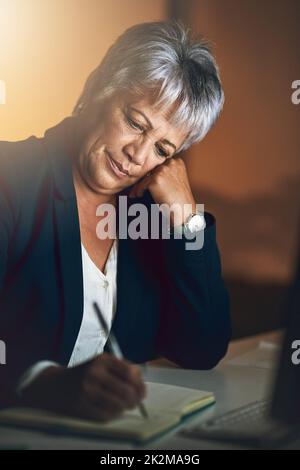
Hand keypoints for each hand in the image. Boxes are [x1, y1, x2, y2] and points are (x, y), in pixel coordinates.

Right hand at [18, 353, 146, 421]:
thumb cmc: (85, 374)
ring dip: (124, 408)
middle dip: (135, 400)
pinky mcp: (80, 406)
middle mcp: (93, 373)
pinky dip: (112, 415)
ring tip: (123, 406)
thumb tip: (141, 388)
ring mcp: (86, 390)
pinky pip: (105, 416)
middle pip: (126, 391)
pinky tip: (110, 410)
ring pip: (118, 405)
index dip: (140, 385)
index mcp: (102, 359)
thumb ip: (121, 370)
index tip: (142, 392)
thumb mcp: (101, 364)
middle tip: (135, 403)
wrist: (54, 385)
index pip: (130, 373)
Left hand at [129, 158, 196, 225]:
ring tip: (136, 193)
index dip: (152, 175)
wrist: (184, 212)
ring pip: (145, 177)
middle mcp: (171, 163)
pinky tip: (137, 196)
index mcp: (178, 162)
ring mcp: (163, 170)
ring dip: (139, 186)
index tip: (146, 183)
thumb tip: (150, 175)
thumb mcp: (177, 182)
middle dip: (145, 180)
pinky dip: (138, 191)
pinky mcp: (156, 178)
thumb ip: (167, 175)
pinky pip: (142, 184)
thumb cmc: (180, 200)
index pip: (159, 167)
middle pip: (151, 171)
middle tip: (138, 189)